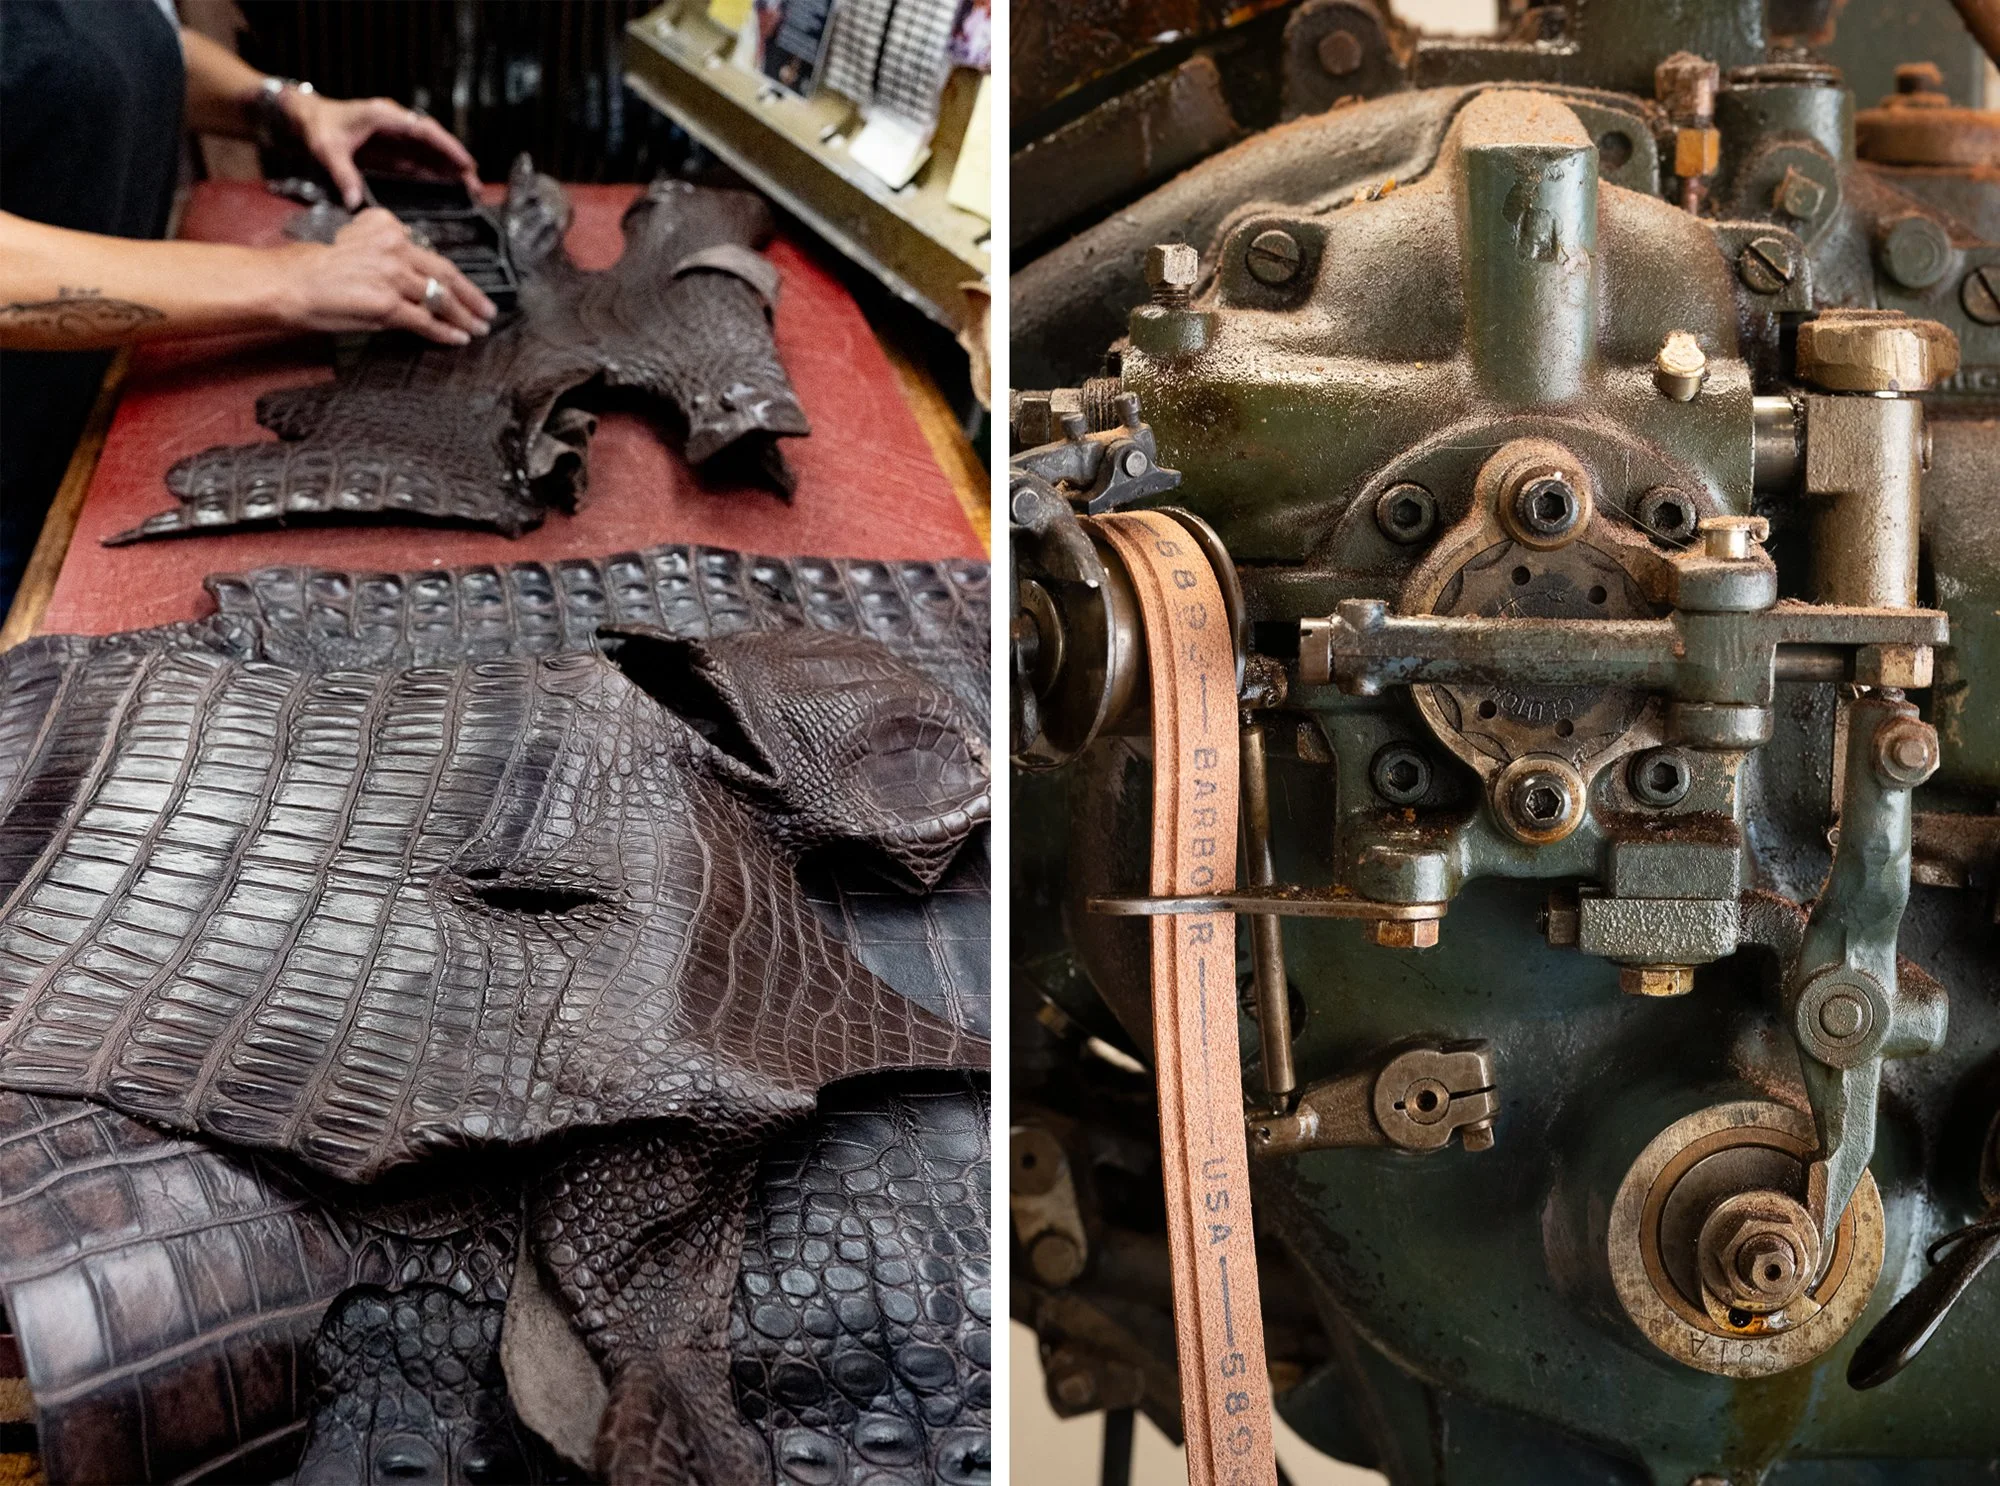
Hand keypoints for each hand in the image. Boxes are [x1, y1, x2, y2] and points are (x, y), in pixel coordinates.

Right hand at [268, 208, 495, 344]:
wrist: (288, 282)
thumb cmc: (312, 268)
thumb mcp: (354, 246)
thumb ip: (386, 256)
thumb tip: (413, 276)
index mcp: (386, 227)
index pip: (428, 252)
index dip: (450, 273)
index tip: (463, 284)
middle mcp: (394, 247)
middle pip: (444, 272)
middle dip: (472, 294)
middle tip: (488, 309)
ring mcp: (394, 276)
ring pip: (440, 297)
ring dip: (464, 316)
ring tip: (479, 328)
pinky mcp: (388, 304)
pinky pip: (425, 321)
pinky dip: (445, 332)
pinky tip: (458, 338)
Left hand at [285, 90, 480, 209]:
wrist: (307, 118)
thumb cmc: (317, 128)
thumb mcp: (328, 150)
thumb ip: (343, 176)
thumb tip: (355, 204)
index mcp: (384, 117)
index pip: (424, 131)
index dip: (448, 147)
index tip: (466, 163)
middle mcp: (396, 124)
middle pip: (434, 142)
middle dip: (456, 162)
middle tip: (475, 185)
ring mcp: (396, 135)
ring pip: (430, 151)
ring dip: (449, 169)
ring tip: (470, 190)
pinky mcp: (393, 147)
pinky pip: (419, 160)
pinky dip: (435, 173)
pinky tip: (448, 188)